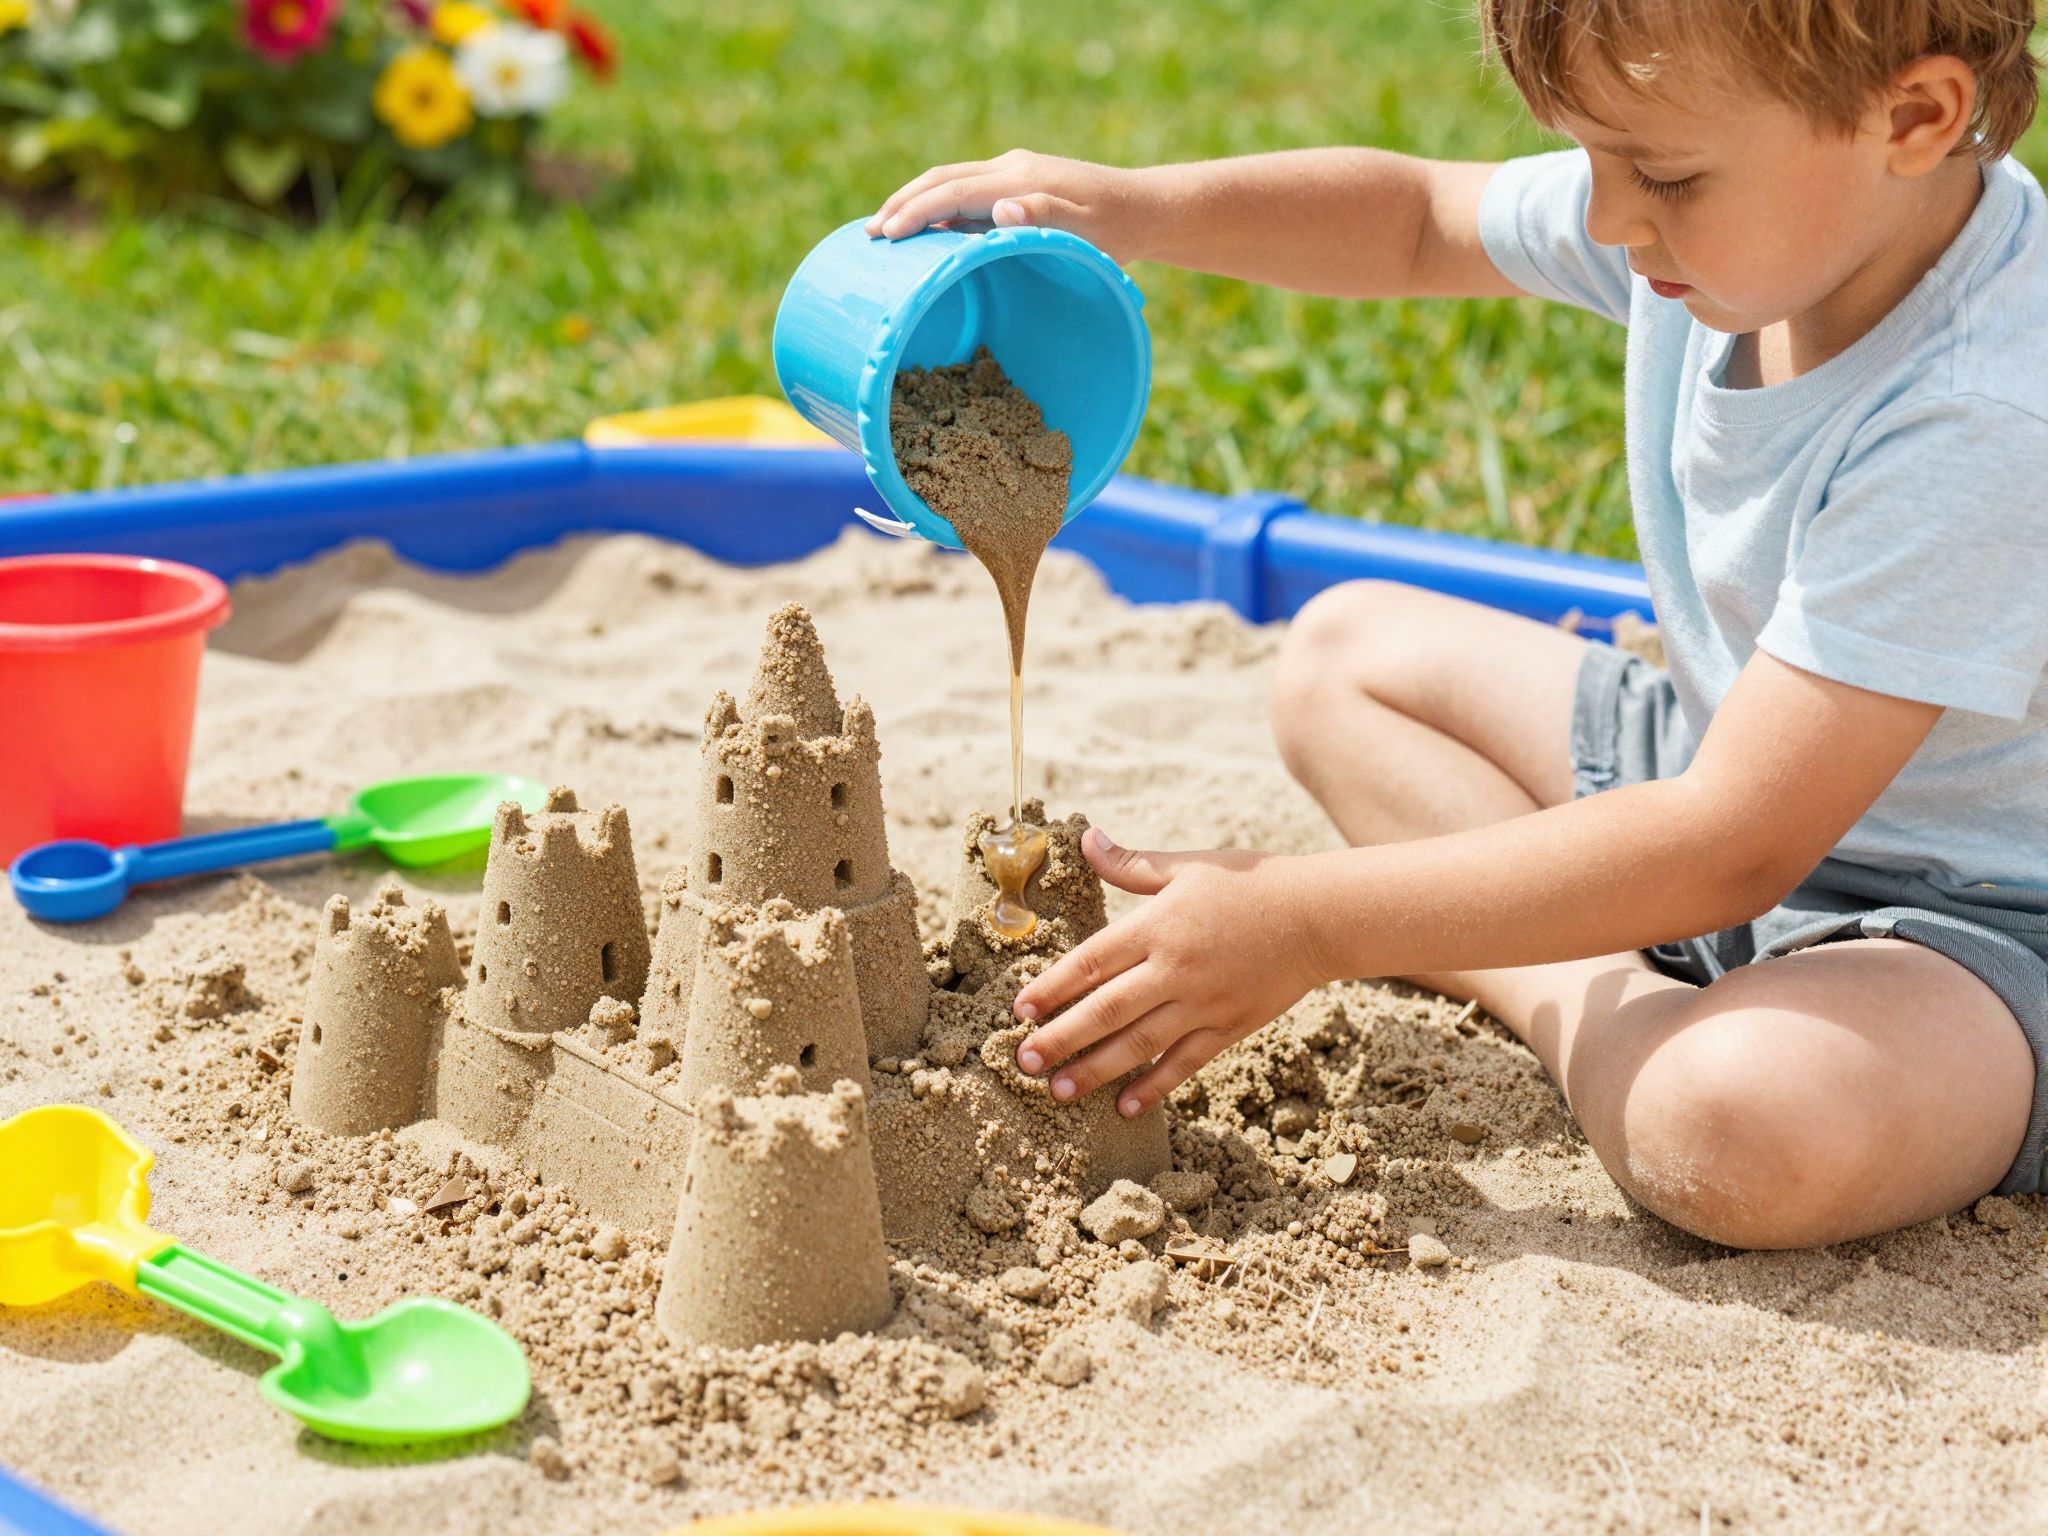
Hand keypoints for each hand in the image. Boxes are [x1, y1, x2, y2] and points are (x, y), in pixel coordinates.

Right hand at [864, 149, 1157, 262]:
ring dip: (915, 202)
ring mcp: (1014, 174)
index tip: (884, 234)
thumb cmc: (1118, 231)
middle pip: (942, 179)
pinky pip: (966, 191)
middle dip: (902, 204)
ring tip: (885, 230)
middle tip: (869, 235)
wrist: (1145, 209)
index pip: (953, 191)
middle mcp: (1011, 170)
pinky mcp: (1018, 185)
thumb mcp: (1088, 232)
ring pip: (950, 181)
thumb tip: (1000, 209)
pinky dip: (938, 206)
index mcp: (1020, 180)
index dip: (915, 212)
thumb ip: (1046, 219)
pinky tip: (927, 228)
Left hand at [1010, 827, 1325, 1116]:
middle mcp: (1174, 969)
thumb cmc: (1248, 883)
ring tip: (1058, 1091)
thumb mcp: (1187, 865)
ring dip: (1095, 1070)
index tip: (1020, 1010)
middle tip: (1022, 1062)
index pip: (1091, 961)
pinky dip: (1154, 1086)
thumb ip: (1131, 863)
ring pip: (1139, 1044)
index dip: (1053, 987)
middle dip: (1060, 1038)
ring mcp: (1202, 1002)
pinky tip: (1125, 1106)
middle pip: (1106, 1009)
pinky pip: (1185, 1063)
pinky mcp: (1228, 1026)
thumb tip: (1086, 838)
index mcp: (1157, 926)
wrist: (1317, 916)